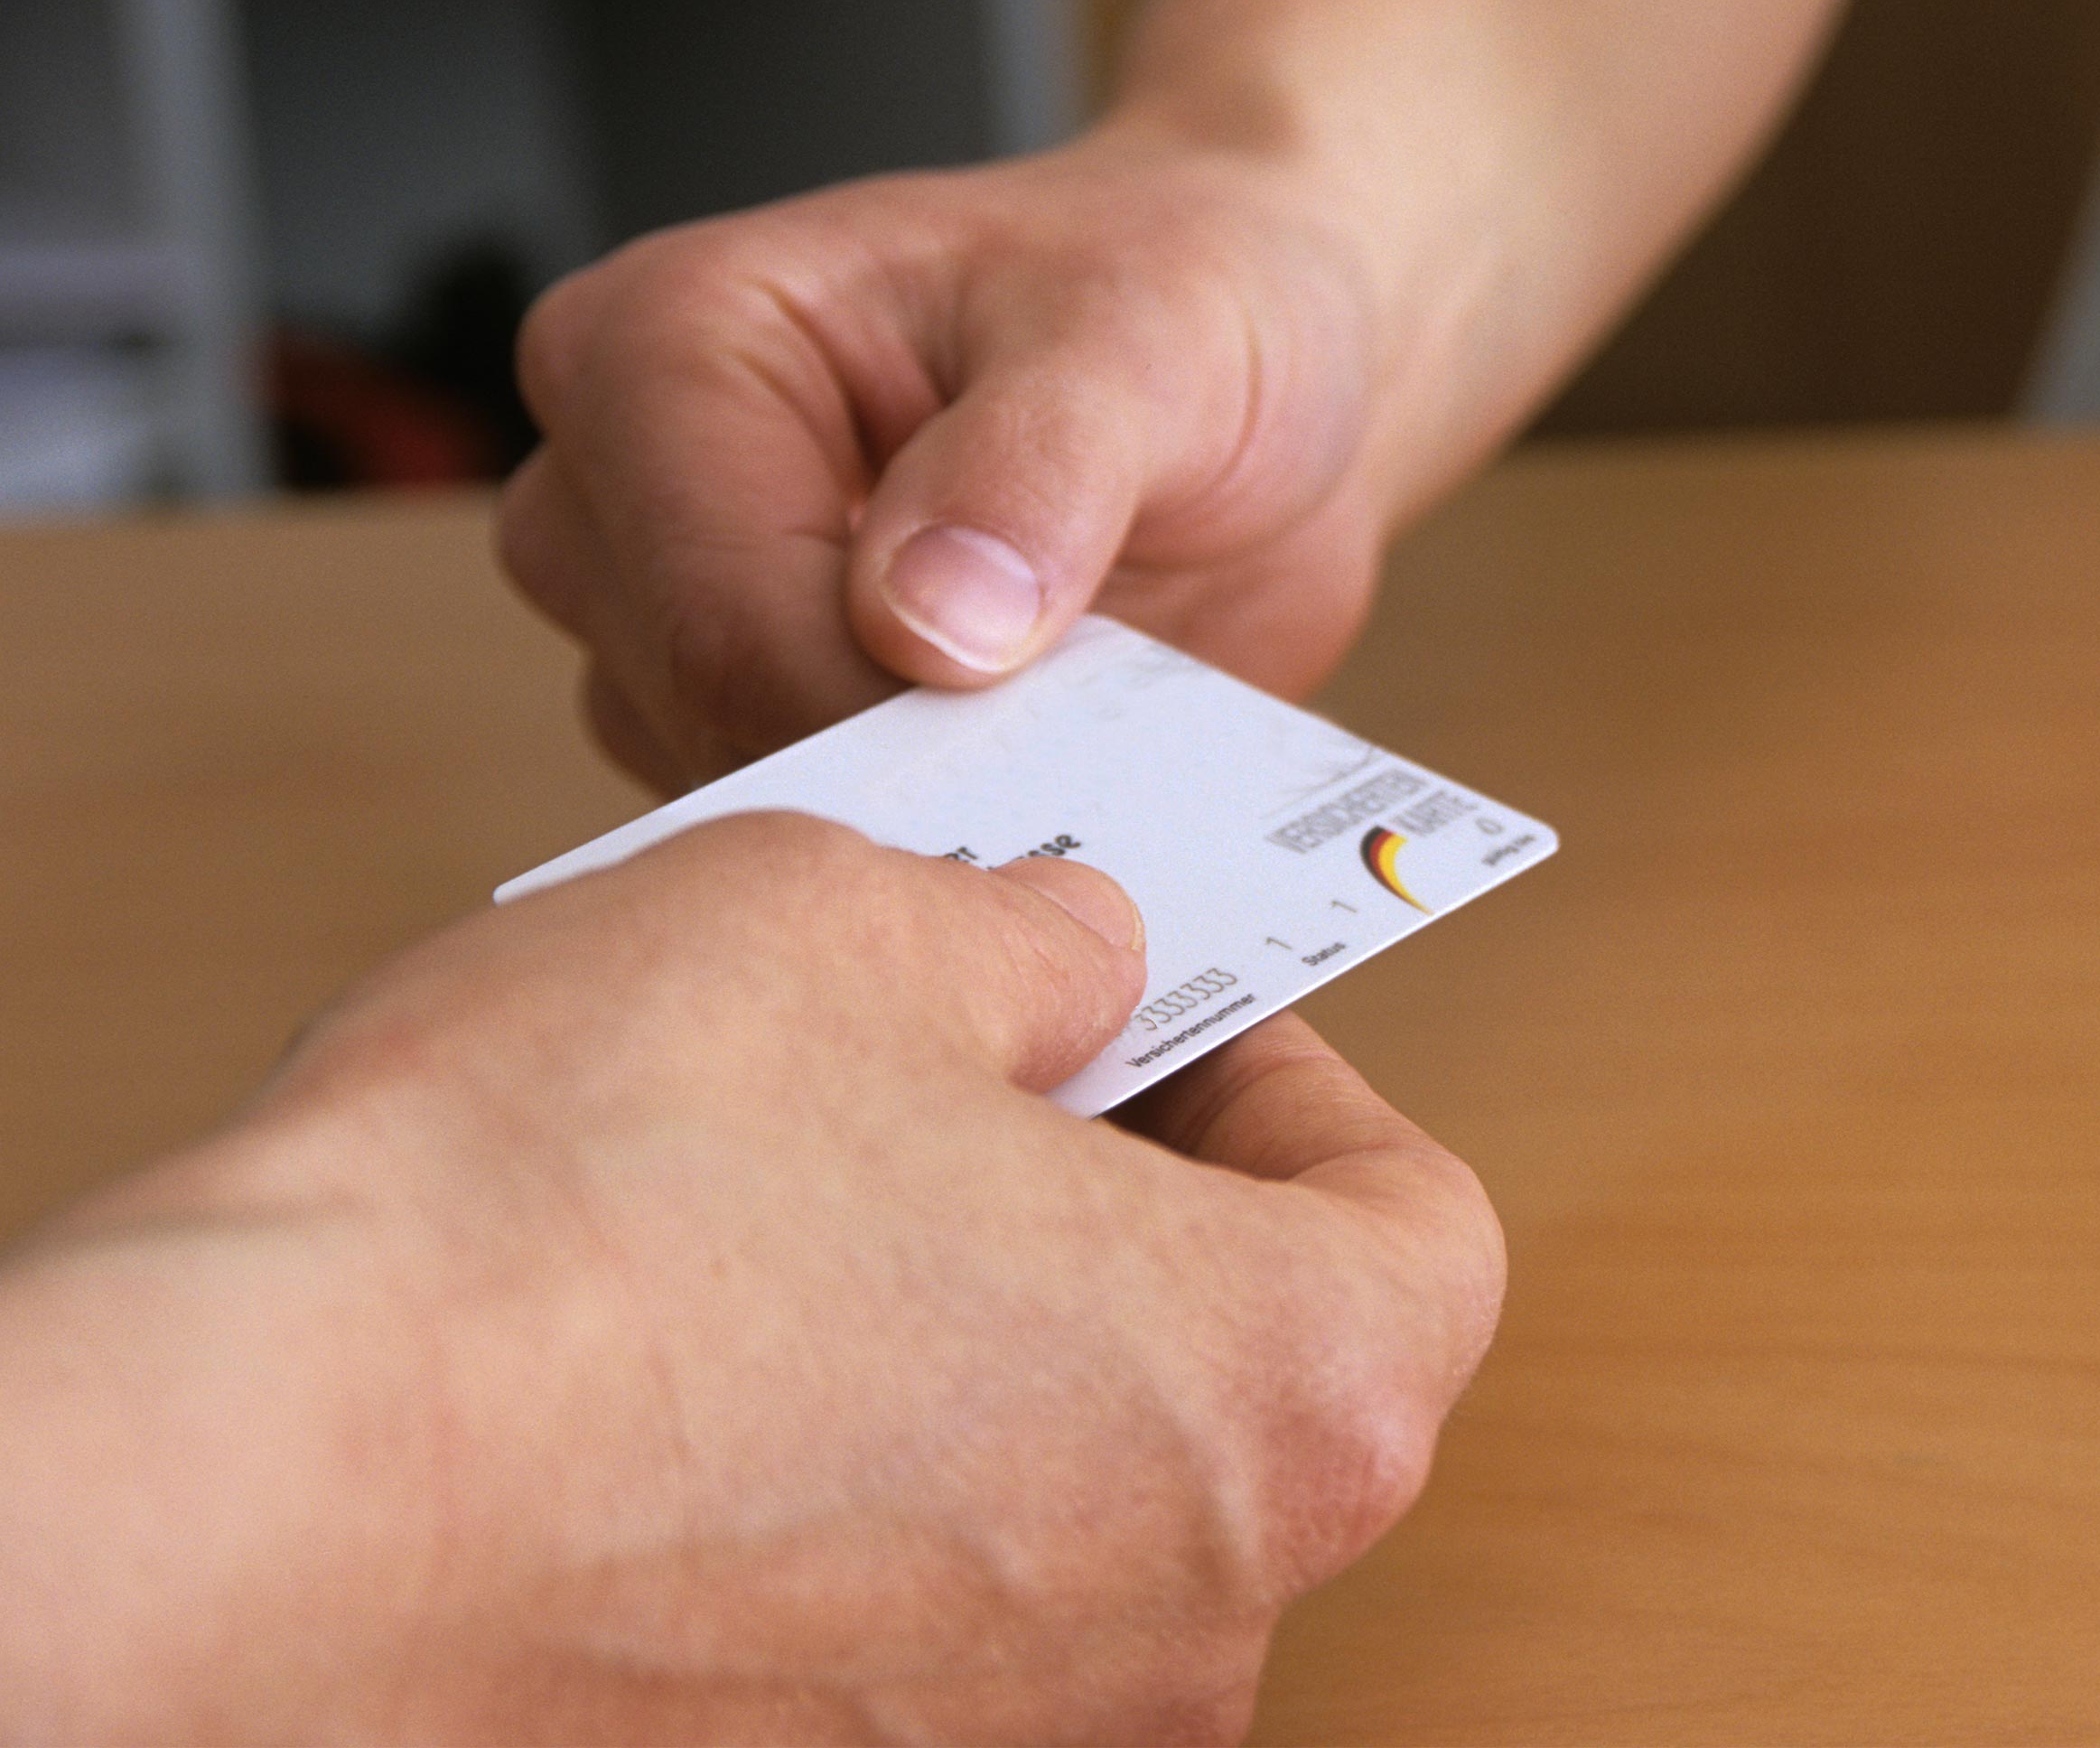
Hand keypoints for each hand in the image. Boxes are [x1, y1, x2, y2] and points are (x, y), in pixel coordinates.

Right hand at [0, 814, 1504, 1743]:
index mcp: (1290, 1403)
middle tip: (951, 1070)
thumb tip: (1074, 954)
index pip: (1416, 1228)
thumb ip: (1038, 937)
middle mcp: (1188, 1626)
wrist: (238, 1514)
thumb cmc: (563, 1224)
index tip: (1156, 1010)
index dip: (1292, 1082)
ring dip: (966, 1341)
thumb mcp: (855, 919)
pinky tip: (678, 1369)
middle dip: (1114, 1202)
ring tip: (777, 1201)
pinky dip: (834, 1488)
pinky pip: (894, 1613)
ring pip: (1057, 1496)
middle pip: (1239, 1371)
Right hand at [498, 118, 1384, 790]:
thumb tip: (928, 622)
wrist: (1266, 350)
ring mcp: (677, 623)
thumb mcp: (1149, 338)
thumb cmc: (1179, 293)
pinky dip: (947, 830)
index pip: (714, 612)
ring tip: (1084, 753)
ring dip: (925, 811)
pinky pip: (811, 841)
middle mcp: (623, 492)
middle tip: (1085, 771)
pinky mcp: (756, 719)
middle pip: (703, 720)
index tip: (1041, 757)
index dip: (879, 718)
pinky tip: (1060, 788)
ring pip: (739, 800)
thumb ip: (1038, 466)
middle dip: (900, 773)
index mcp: (663, 344)